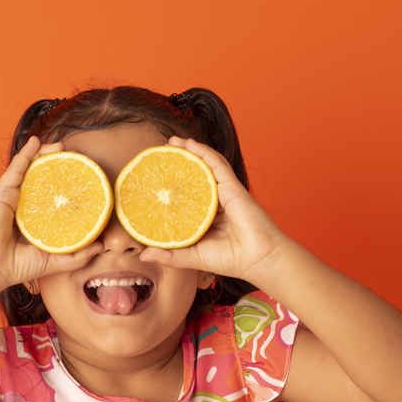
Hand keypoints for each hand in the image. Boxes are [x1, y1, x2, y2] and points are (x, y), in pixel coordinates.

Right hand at [0, 136, 103, 291]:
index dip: (65, 184)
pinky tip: (35, 141)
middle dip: (57, 164)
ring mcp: (12, 197)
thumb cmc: (19, 266)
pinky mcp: (2, 192)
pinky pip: (16, 168)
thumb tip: (102, 245)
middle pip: (42, 178)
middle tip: (74, 156)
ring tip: (62, 146)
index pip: (51, 195)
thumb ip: (79, 254)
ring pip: (30, 168)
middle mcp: (23, 204)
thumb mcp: (56, 260)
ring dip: (44, 153)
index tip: (81, 177)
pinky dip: (26, 153)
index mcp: (34, 218)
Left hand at [137, 137, 292, 285]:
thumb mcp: (191, 257)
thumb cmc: (230, 259)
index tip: (153, 179)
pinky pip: (216, 164)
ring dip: (188, 151)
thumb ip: (169, 255)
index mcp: (204, 217)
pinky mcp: (233, 186)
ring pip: (204, 166)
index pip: (184, 198)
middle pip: (193, 178)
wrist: (259, 258)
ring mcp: (224, 193)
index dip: (170, 186)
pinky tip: (189, 144)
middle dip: (177, 164)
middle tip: (159, 155)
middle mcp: (213, 202)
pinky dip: (203, 152)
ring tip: (172, 142)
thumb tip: (143, 255)